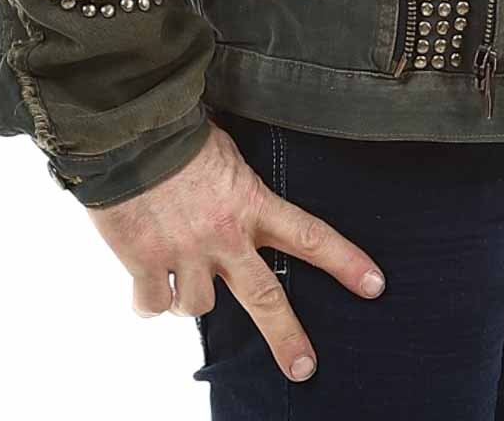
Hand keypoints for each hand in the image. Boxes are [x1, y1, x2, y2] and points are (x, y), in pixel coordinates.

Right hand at [87, 117, 386, 381]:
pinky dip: (148, 299)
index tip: (374, 285)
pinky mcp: (145, 263)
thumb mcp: (225, 154)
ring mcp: (186, 254)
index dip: (344, 261)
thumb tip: (236, 193)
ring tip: (179, 267)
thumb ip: (237, 186)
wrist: (129, 134)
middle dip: (287, 336)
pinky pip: (151, 305)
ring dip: (189, 295)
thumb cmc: (178, 134)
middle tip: (304, 368)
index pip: (310, 235)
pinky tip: (146, 279)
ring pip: (198, 307)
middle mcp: (224, 236)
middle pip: (265, 298)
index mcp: (251, 204)